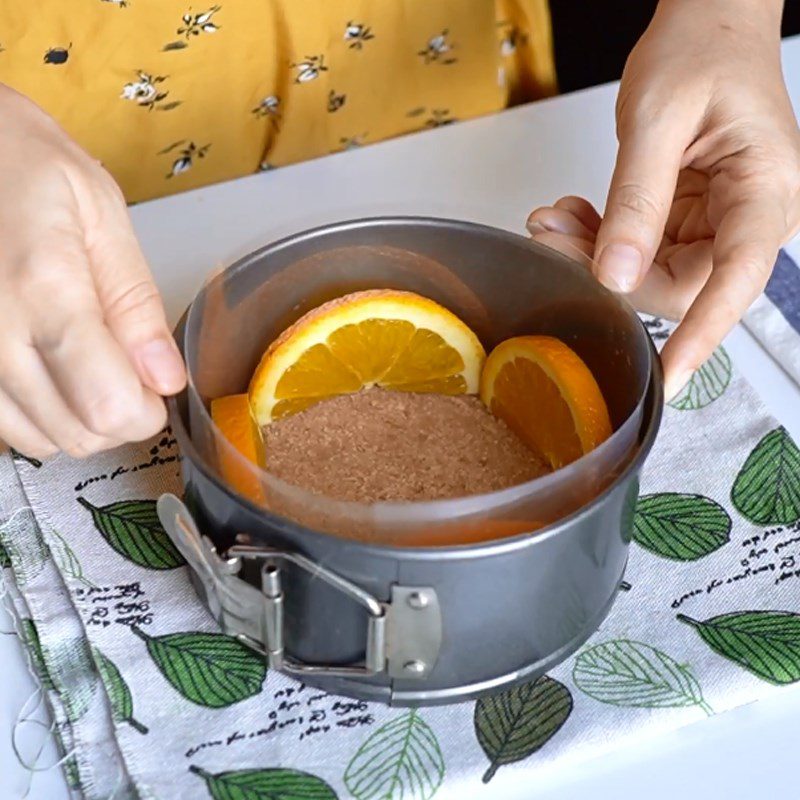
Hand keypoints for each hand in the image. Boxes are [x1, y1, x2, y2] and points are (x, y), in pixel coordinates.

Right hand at [0, 85, 185, 459]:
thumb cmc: (22, 164)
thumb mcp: (100, 214)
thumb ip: (134, 301)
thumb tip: (165, 377)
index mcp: (44, 291)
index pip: (109, 406)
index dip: (147, 410)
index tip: (156, 385)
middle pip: (77, 434)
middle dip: (119, 416)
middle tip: (128, 371)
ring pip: (39, 439)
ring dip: (78, 418)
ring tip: (87, 364)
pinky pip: (3, 424)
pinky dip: (38, 412)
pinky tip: (49, 369)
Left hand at [527, 0, 799, 397]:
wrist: (706, 24)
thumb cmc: (700, 50)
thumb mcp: (656, 121)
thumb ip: (636, 201)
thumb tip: (615, 275)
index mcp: (764, 191)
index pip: (735, 281)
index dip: (701, 336)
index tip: (667, 377)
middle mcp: (748, 216)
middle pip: (677, 285)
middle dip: (606, 274)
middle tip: (551, 239)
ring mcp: (717, 222)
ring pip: (648, 272)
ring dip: (592, 255)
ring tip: (551, 220)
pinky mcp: (688, 219)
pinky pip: (639, 250)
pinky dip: (600, 238)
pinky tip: (572, 214)